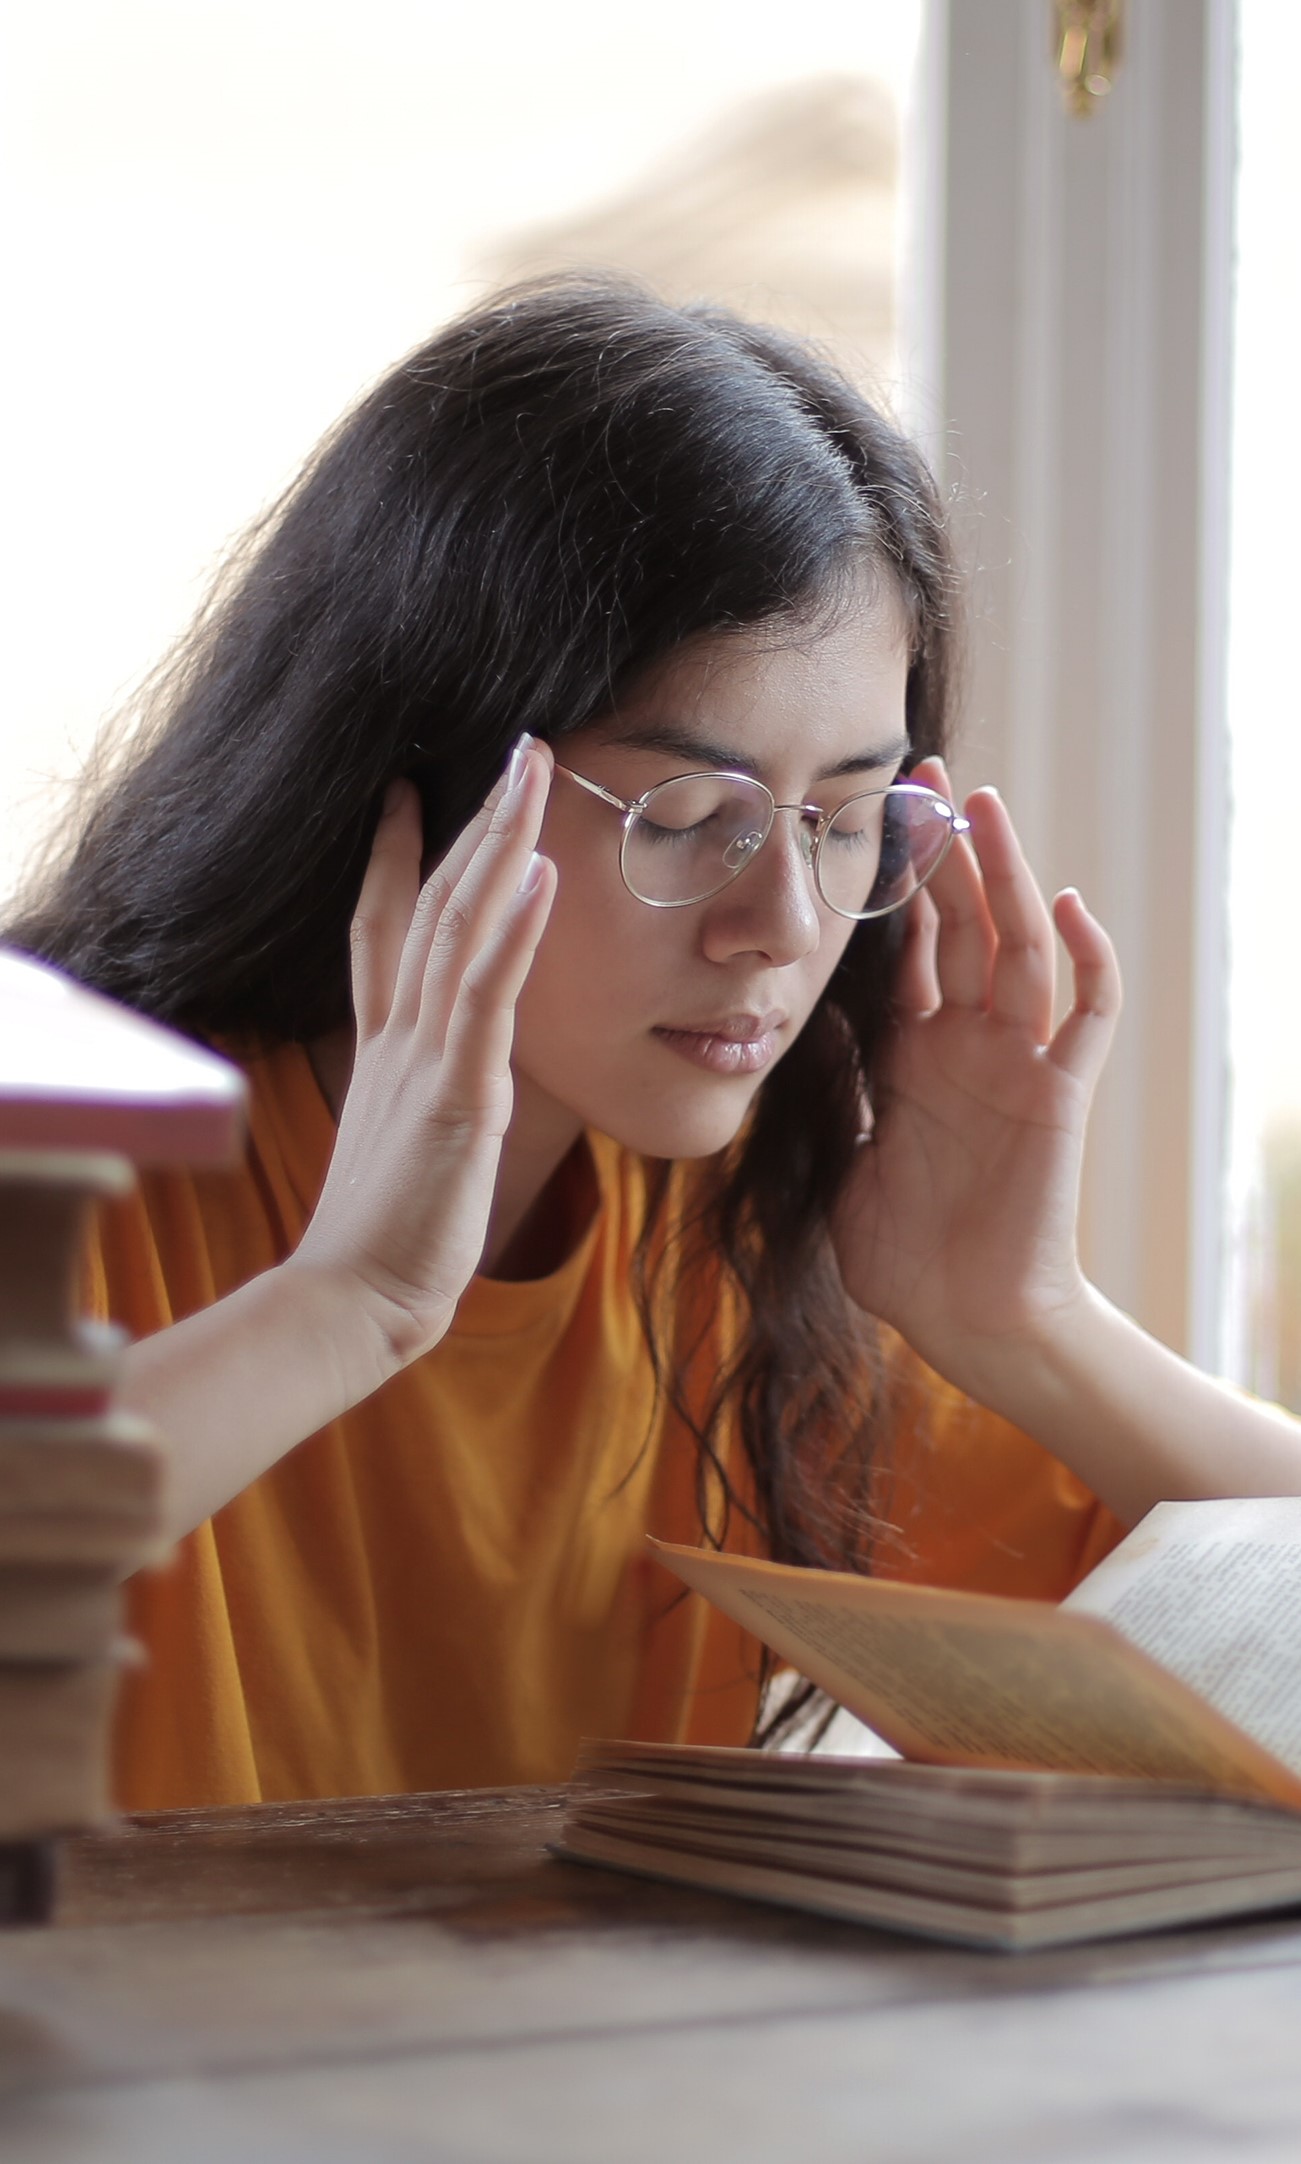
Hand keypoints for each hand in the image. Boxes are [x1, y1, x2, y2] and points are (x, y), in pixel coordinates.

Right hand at [289, 739, 555, 1369]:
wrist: (350, 1300)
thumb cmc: (385, 1239)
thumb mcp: (402, 1145)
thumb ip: (417, 1099)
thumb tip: (440, 1088)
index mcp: (385, 1046)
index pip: (385, 928)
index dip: (396, 856)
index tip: (408, 792)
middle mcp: (400, 1035)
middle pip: (433, 901)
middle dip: (475, 820)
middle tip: (513, 748)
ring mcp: (425, 1057)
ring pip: (461, 926)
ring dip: (499, 843)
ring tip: (532, 772)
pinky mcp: (457, 1094)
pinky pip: (486, 997)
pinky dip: (511, 932)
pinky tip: (538, 874)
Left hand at [832, 757, 1121, 1409]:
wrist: (963, 1320)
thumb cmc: (902, 1252)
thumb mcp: (836, 1154)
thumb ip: (827, 1087)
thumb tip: (783, 1022)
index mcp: (913, 1051)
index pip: (906, 945)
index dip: (891, 884)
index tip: (864, 816)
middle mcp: (969, 1042)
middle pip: (963, 923)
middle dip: (946, 849)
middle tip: (926, 773)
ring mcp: (1018, 1063)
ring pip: (1020, 946)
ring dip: (1006, 875)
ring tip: (983, 806)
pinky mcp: (1059, 1096)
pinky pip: (1086, 1017)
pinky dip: (1087, 960)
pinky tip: (1068, 905)